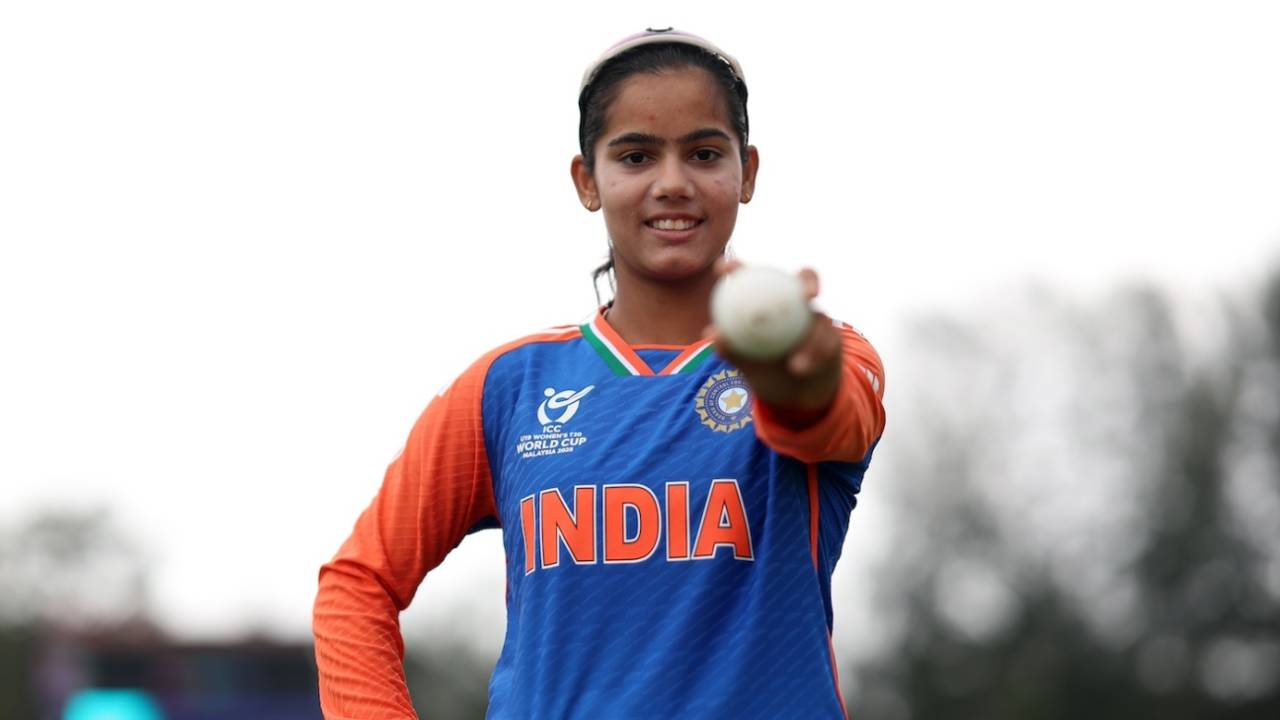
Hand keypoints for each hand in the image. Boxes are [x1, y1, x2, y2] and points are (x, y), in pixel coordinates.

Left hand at [705, 258, 842, 421]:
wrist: (795, 395)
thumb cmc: (766, 372)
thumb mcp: (746, 364)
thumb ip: (730, 349)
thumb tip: (711, 334)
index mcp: (769, 303)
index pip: (755, 277)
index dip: (738, 267)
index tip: (724, 269)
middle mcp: (795, 305)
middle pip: (805, 280)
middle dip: (810, 281)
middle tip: (806, 295)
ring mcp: (816, 320)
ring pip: (819, 318)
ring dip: (810, 340)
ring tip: (794, 363)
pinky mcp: (832, 337)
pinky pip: (827, 342)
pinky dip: (813, 356)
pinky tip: (800, 368)